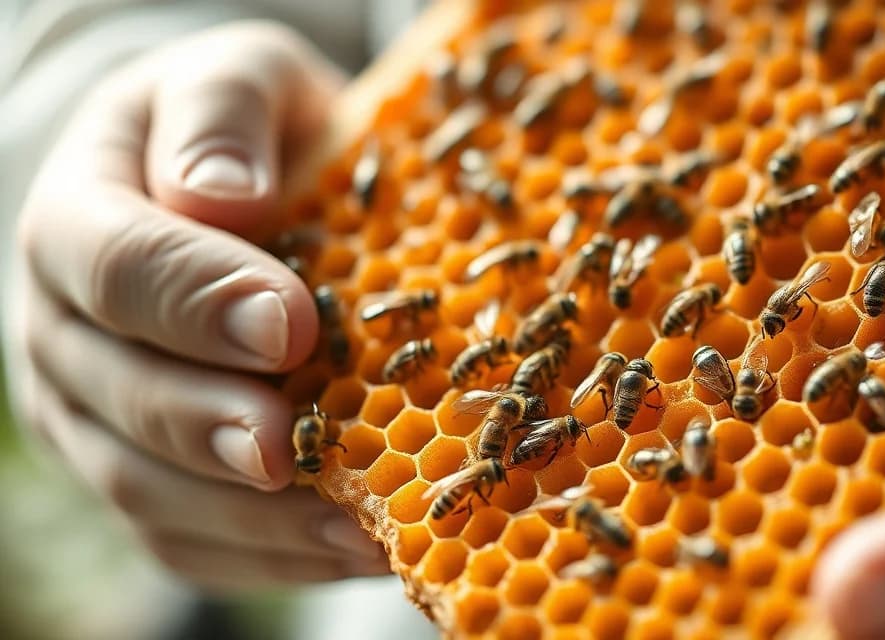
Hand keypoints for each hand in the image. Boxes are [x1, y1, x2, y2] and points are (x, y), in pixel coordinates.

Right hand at [9, 21, 388, 588]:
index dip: (195, 301)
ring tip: (348, 528)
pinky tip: (353, 548)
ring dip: (245, 517)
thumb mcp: (244, 76)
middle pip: (114, 392)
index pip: (113, 264)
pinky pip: (186, 540)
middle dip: (205, 425)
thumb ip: (224, 110)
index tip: (287, 325)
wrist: (234, 195)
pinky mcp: (148, 476)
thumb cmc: (249, 134)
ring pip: (145, 488)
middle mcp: (66, 329)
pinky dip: (266, 556)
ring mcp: (97, 415)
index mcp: (80, 216)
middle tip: (287, 449)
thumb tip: (221, 198)